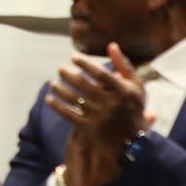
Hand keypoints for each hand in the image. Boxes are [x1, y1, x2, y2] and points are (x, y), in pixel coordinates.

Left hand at [44, 43, 151, 185]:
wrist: (134, 141)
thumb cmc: (134, 107)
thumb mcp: (136, 86)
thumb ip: (124, 65)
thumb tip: (111, 45)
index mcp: (122, 91)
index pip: (100, 74)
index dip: (85, 63)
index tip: (73, 57)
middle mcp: (110, 103)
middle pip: (84, 85)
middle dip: (68, 74)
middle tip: (60, 69)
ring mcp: (99, 116)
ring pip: (74, 98)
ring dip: (60, 89)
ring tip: (53, 82)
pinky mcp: (90, 128)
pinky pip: (69, 114)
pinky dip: (57, 106)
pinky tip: (49, 98)